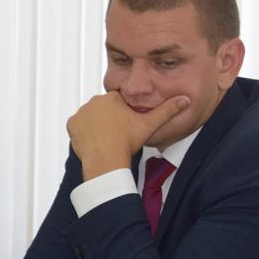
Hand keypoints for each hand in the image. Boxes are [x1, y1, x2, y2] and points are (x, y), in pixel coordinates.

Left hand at [67, 92, 189, 179]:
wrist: (106, 159)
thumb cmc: (127, 141)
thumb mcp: (151, 124)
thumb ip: (168, 110)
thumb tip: (185, 99)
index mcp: (113, 98)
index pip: (120, 102)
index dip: (126, 114)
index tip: (129, 125)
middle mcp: (94, 101)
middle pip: (105, 108)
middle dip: (111, 118)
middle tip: (120, 133)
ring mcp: (81, 113)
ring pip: (93, 116)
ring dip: (99, 124)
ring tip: (108, 138)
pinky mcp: (72, 124)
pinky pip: (80, 126)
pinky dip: (87, 132)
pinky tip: (96, 140)